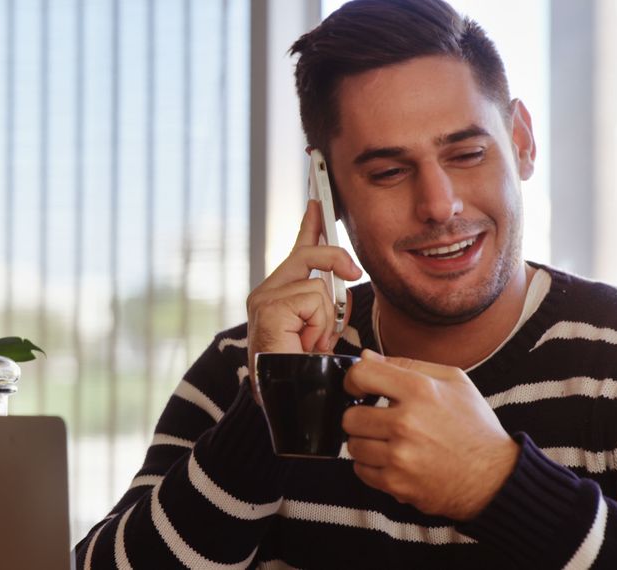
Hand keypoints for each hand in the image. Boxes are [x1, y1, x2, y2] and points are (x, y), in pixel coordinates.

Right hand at [246, 201, 361, 399]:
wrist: (289, 405)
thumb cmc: (305, 374)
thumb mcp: (323, 331)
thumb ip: (327, 303)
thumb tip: (346, 275)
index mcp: (278, 296)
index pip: (298, 252)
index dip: (310, 226)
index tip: (318, 200)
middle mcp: (265, 294)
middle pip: (307, 254)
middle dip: (334, 259)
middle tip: (353, 273)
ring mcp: (263, 300)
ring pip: (317, 285)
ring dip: (326, 320)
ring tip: (310, 345)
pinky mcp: (267, 308)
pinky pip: (313, 300)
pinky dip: (318, 325)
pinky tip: (304, 344)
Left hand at [342, 350, 518, 520]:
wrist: (495, 478)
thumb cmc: (475, 427)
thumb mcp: (453, 381)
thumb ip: (407, 364)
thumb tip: (365, 357)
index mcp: (420, 391)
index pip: (361, 375)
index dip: (353, 380)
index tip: (359, 389)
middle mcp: (406, 423)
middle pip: (350, 416)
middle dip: (360, 417)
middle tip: (378, 421)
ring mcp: (399, 456)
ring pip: (352, 445)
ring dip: (366, 443)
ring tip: (388, 442)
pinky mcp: (396, 484)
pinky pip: (361, 470)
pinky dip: (372, 466)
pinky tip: (392, 461)